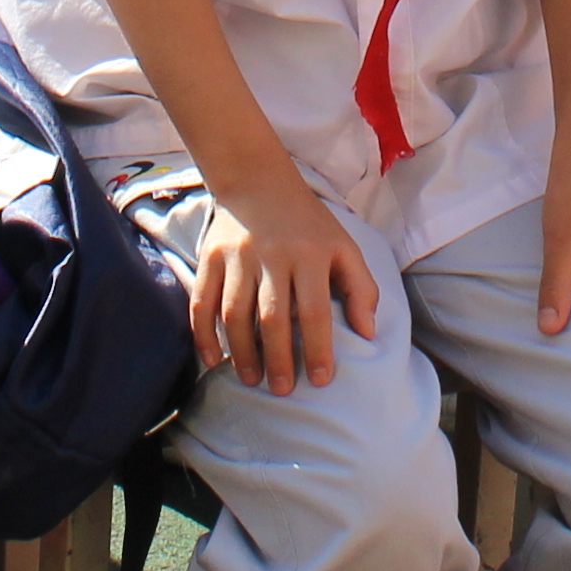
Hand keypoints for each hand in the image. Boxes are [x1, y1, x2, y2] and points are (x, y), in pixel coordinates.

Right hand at [188, 176, 380, 392]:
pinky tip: (214, 360)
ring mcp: (237, 257)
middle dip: (278, 359)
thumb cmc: (308, 224)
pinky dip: (205, 334)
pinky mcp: (210, 257)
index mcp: (310, 254)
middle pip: (272, 317)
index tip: (320, 380)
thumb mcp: (344, 246)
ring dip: (243, 352)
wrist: (258, 180)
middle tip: (283, 390)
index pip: (314, 310)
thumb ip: (361, 288)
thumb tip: (368, 332)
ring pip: (234, 314)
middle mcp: (272, 255)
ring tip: (253, 380)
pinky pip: (202, 302)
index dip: (317, 349)